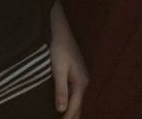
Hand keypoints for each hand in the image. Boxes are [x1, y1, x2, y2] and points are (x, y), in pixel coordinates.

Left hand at [50, 1, 86, 117]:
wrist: (61, 32)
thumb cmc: (59, 49)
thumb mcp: (58, 70)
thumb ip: (60, 90)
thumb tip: (61, 110)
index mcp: (81, 82)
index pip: (75, 107)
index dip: (68, 118)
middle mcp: (84, 82)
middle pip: (79, 106)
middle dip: (72, 117)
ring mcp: (81, 78)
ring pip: (78, 101)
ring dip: (73, 112)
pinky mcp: (77, 75)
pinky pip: (76, 94)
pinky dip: (72, 104)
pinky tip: (67, 107)